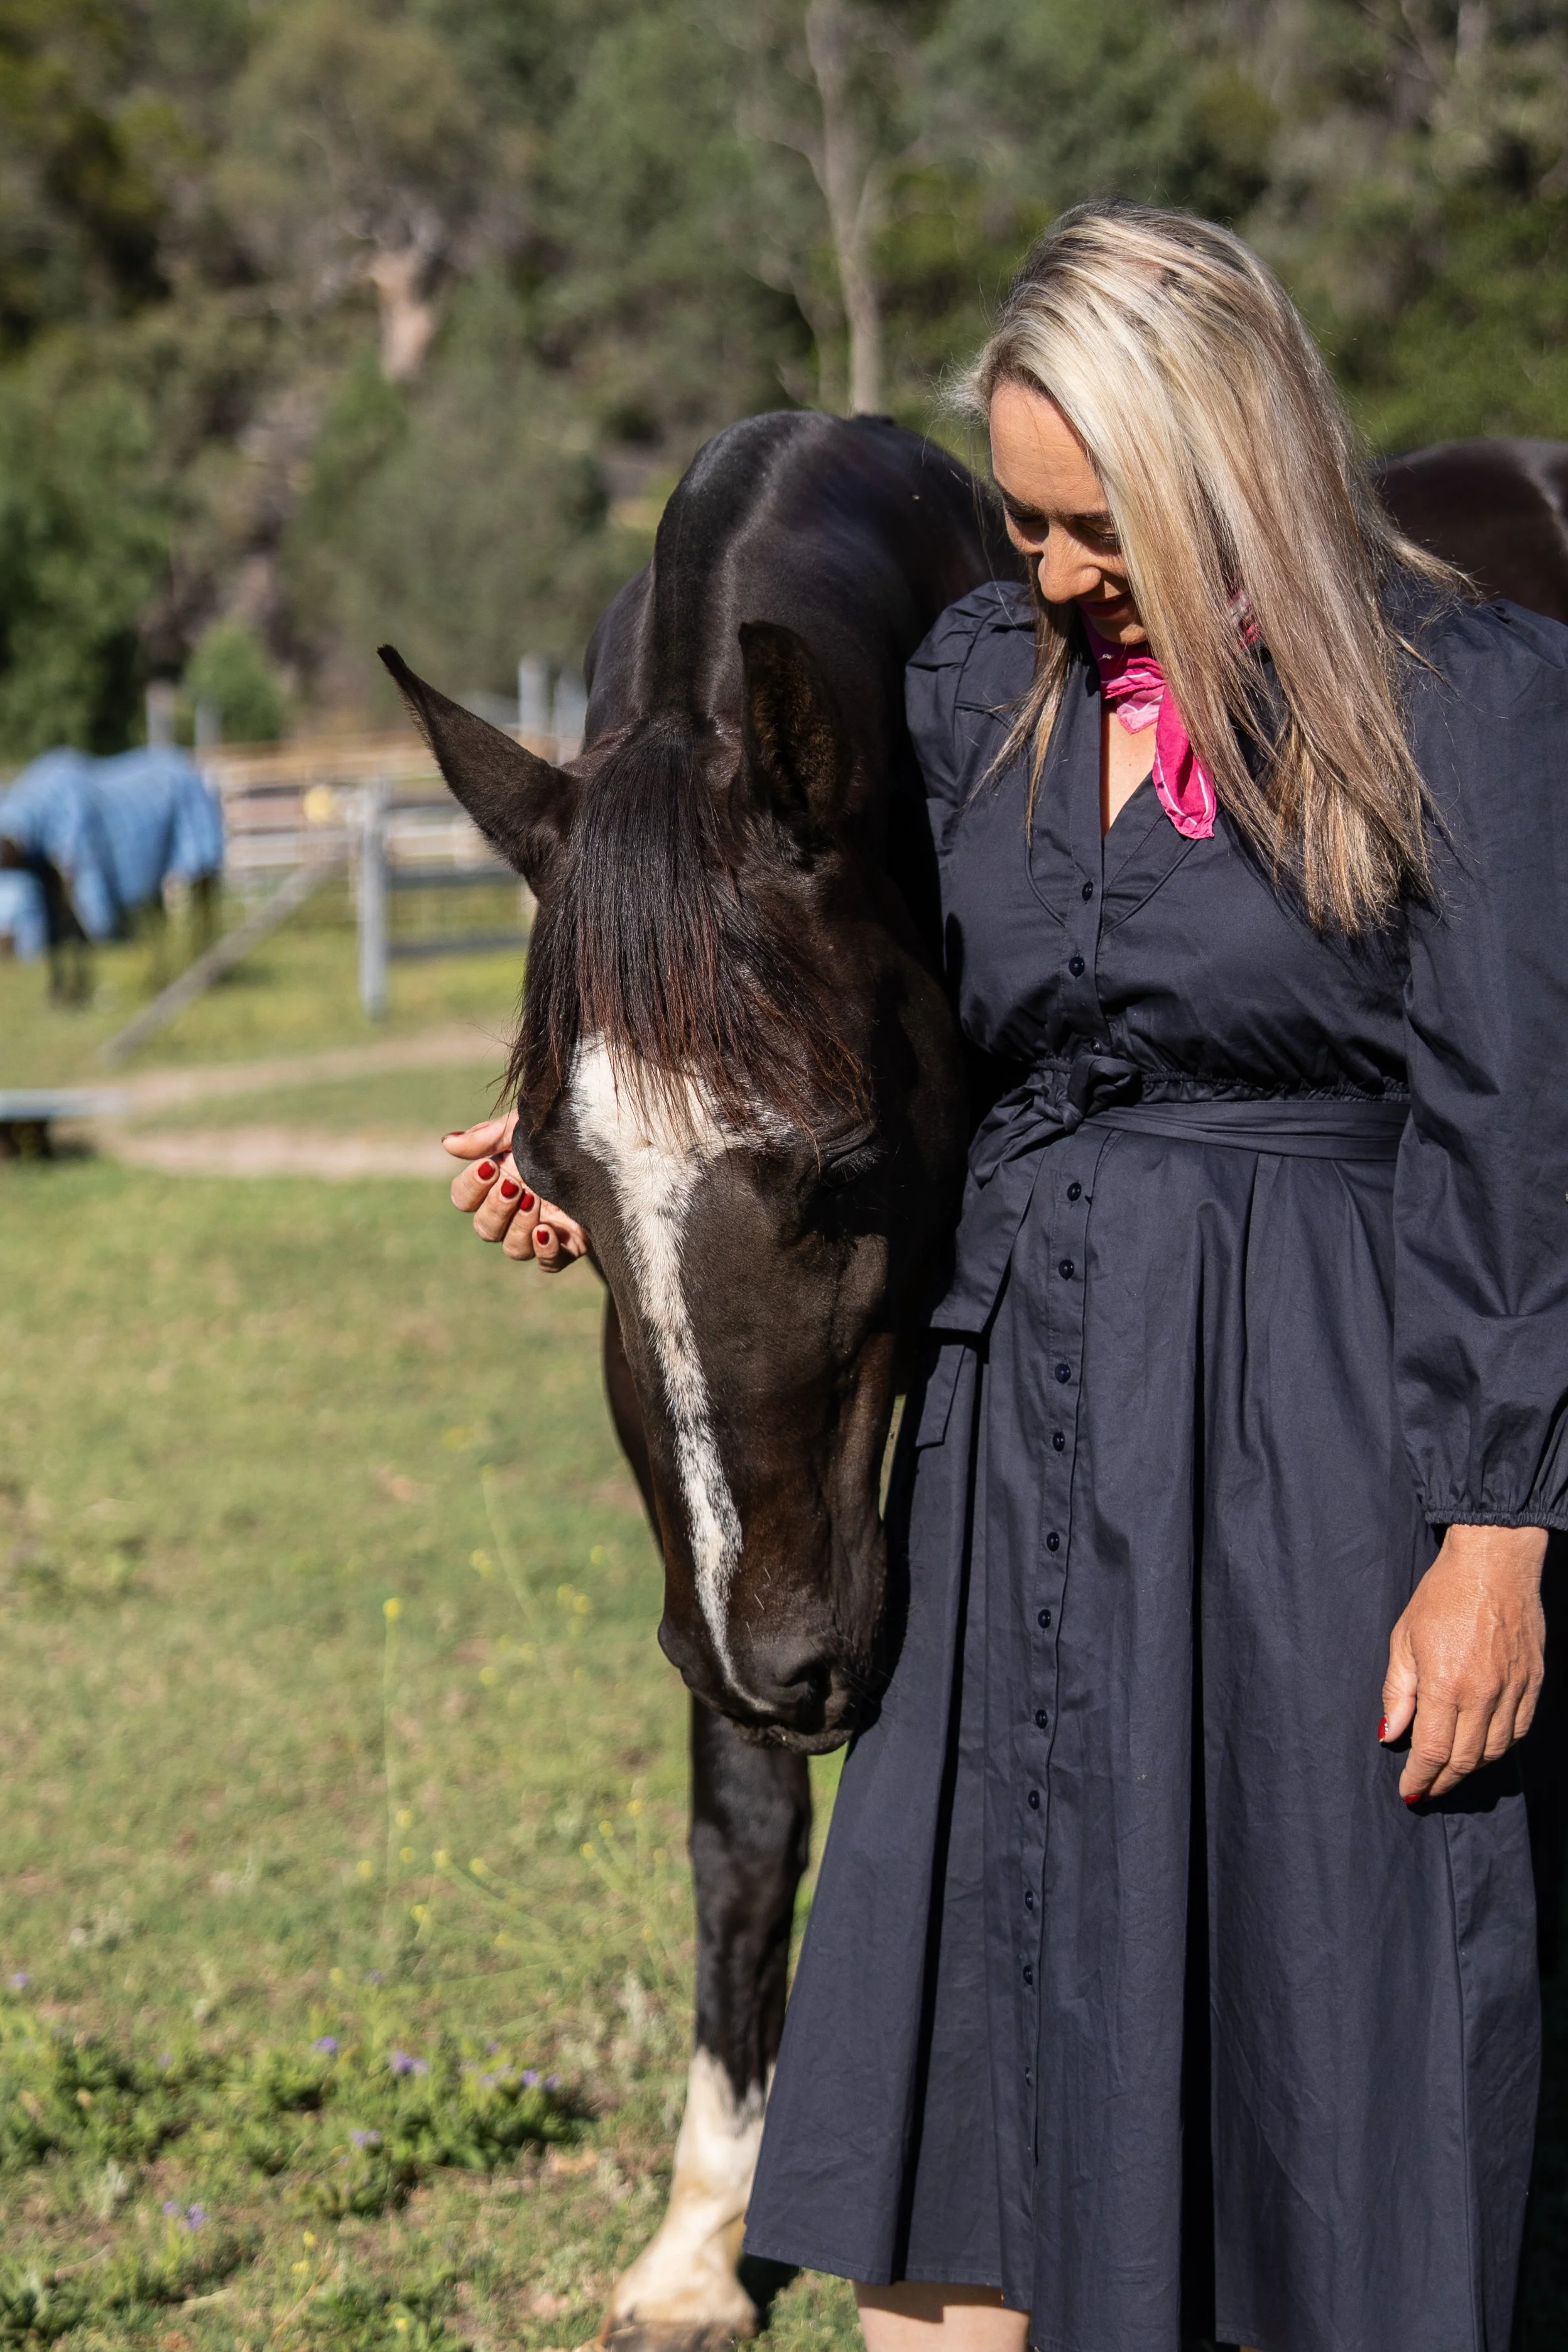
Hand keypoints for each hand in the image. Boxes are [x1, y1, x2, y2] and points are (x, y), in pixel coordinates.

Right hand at [442, 1112, 587, 1272]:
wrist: (611, 1148)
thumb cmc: (562, 1134)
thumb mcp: (525, 1129)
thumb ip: (488, 1137)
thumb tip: (447, 1143)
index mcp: (498, 1182)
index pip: (464, 1198)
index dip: (471, 1187)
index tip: (491, 1168)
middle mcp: (514, 1211)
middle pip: (484, 1228)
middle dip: (496, 1208)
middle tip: (516, 1186)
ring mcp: (540, 1230)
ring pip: (513, 1248)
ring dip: (518, 1227)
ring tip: (534, 1201)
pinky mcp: (568, 1245)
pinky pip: (548, 1263)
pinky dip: (545, 1250)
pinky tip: (548, 1231)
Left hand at [1382, 1524, 1546, 1801]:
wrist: (1493, 1564)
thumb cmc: (1441, 1597)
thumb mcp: (1404, 1640)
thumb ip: (1396, 1693)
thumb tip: (1390, 1736)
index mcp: (1445, 1684)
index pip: (1433, 1751)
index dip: (1420, 1778)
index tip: (1409, 1791)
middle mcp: (1483, 1694)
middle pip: (1465, 1760)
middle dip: (1443, 1781)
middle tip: (1427, 1788)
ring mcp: (1513, 1690)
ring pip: (1495, 1751)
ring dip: (1471, 1768)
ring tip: (1451, 1772)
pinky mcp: (1533, 1682)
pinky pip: (1519, 1730)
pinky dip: (1500, 1746)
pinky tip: (1483, 1747)